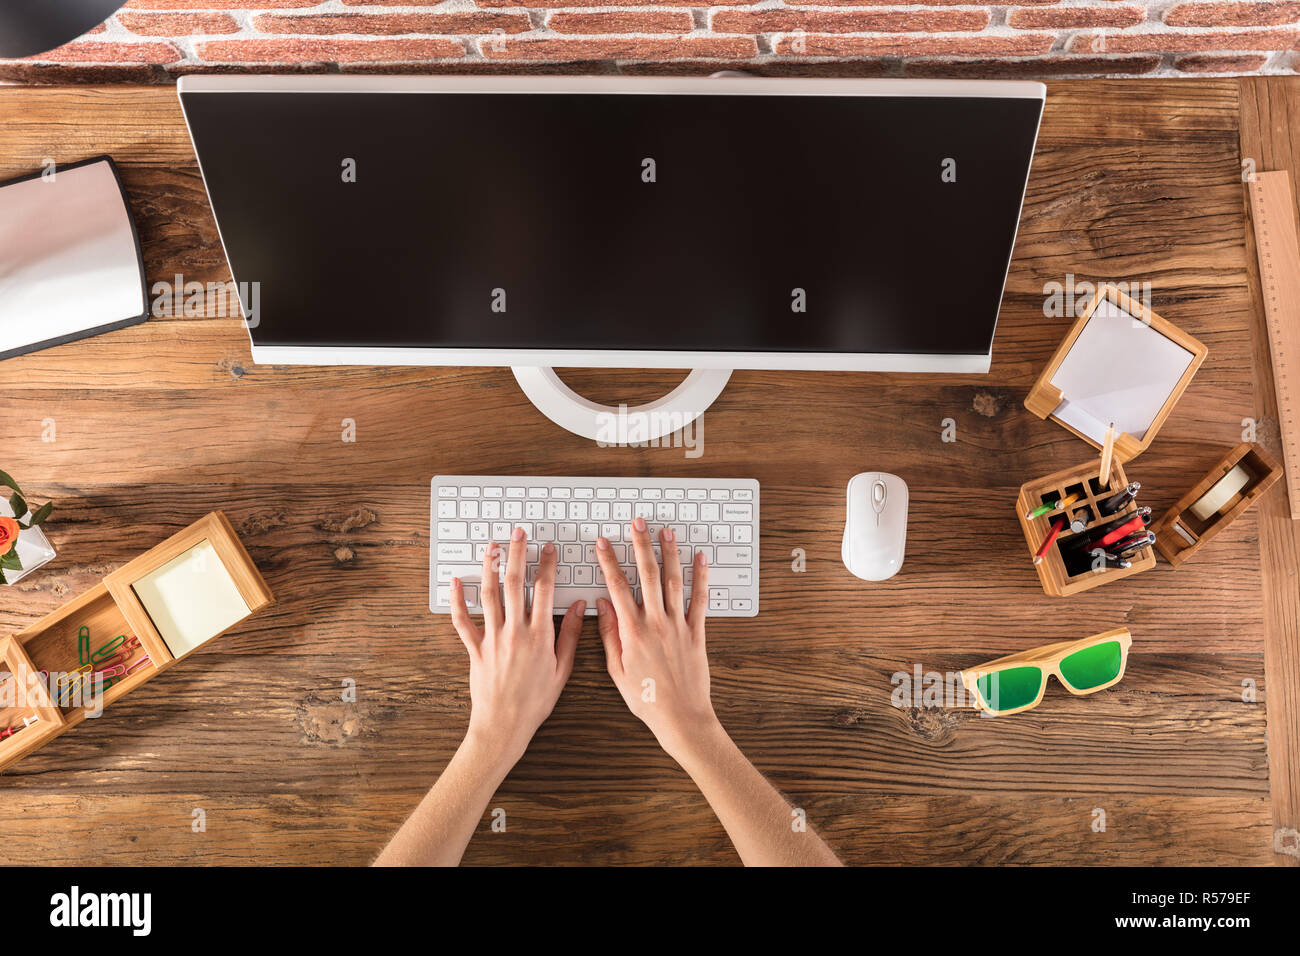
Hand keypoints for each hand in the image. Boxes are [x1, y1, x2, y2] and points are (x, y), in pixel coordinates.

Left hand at [450, 527, 584, 766]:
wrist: (504, 725)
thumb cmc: (536, 702)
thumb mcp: (563, 670)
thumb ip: (571, 635)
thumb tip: (581, 607)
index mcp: (539, 636)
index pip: (545, 590)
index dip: (547, 565)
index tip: (549, 549)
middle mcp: (514, 632)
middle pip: (514, 583)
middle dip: (517, 554)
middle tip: (519, 533)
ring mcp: (492, 638)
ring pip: (488, 595)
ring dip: (489, 567)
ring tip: (492, 546)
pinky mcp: (475, 649)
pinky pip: (462, 621)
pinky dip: (458, 600)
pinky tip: (456, 581)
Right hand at [594, 517, 716, 760]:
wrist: (681, 717)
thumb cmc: (646, 698)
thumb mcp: (617, 670)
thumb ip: (609, 635)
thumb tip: (601, 606)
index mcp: (632, 632)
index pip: (617, 587)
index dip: (609, 562)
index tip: (602, 544)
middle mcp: (656, 623)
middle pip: (647, 575)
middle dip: (641, 546)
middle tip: (637, 524)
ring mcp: (679, 625)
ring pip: (674, 581)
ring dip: (669, 554)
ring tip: (666, 532)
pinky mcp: (697, 633)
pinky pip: (700, 600)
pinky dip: (701, 577)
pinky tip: (700, 559)